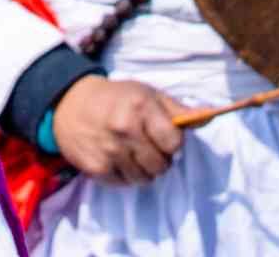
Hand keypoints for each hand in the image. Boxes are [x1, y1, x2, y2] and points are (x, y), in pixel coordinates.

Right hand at [50, 75, 185, 182]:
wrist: (70, 103)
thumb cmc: (116, 98)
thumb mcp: (147, 94)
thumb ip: (178, 109)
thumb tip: (209, 117)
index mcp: (141, 107)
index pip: (175, 143)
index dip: (173, 142)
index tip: (164, 136)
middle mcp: (124, 129)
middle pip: (161, 166)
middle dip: (160, 159)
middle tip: (149, 146)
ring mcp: (109, 151)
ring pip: (145, 179)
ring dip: (144, 170)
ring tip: (134, 153)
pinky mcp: (96, 168)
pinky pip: (125, 184)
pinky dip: (125, 175)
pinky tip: (118, 158)